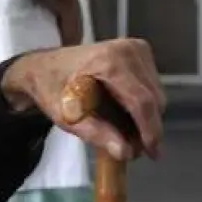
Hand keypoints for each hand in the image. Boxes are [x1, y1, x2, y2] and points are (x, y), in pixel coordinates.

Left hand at [1, 40, 163, 160]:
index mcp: (109, 62)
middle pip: (153, 98)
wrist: (44, 66)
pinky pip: (152, 86)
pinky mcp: (140, 51)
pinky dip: (143, 104)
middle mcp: (128, 50)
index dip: (150, 130)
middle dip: (148, 127)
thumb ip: (96, 133)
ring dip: (147, 117)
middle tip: (132, 150)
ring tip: (124, 133)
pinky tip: (124, 113)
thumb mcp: (66, 116)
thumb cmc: (51, 89)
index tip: (152, 153)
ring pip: (156, 94)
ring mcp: (136, 48)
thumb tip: (125, 152)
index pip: (141, 101)